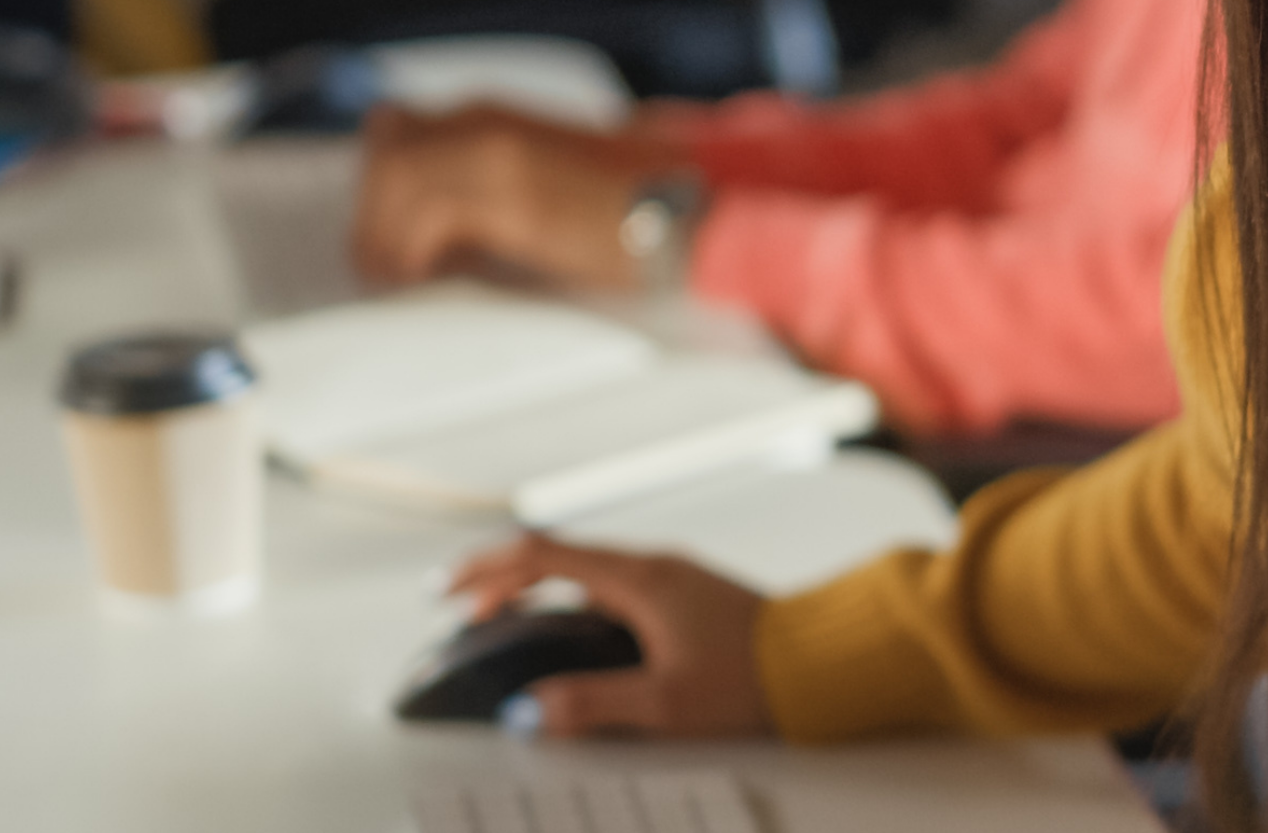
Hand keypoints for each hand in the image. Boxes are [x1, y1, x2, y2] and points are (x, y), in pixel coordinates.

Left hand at [355, 102, 686, 290]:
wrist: (684, 211)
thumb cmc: (626, 206)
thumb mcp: (541, 177)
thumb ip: (486, 181)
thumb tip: (433, 224)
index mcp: (491, 115)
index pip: (393, 131)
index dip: (381, 186)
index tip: (385, 232)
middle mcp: (485, 121)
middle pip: (385, 155)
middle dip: (375, 215)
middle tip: (385, 265)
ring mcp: (495, 150)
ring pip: (394, 183)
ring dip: (388, 238)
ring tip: (405, 278)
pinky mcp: (509, 191)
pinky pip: (426, 217)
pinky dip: (416, 253)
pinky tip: (434, 278)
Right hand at [441, 535, 773, 739]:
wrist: (820, 662)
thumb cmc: (752, 677)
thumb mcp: (664, 701)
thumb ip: (592, 704)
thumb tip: (528, 710)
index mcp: (638, 579)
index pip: (542, 557)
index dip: (486, 572)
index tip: (447, 591)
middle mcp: (651, 566)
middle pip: (557, 556)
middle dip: (503, 579)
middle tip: (464, 609)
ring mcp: (670, 577)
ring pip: (585, 570)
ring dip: (538, 588)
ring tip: (505, 620)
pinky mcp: (684, 595)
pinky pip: (611, 584)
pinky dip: (573, 598)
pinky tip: (570, 632)